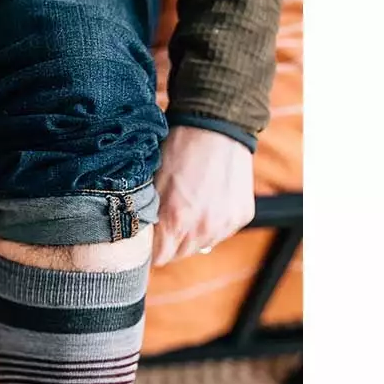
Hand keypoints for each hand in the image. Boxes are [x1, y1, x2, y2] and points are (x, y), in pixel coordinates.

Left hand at [152, 126, 254, 266]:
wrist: (217, 125)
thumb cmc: (178, 150)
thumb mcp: (153, 185)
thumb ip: (148, 219)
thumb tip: (141, 241)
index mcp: (175, 222)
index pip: (158, 259)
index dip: (151, 248)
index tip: (150, 236)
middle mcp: (203, 229)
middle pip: (179, 255)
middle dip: (171, 241)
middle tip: (170, 216)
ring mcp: (225, 224)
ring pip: (201, 245)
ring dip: (194, 233)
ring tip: (191, 205)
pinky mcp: (242, 216)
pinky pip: (222, 231)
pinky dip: (215, 222)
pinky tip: (210, 199)